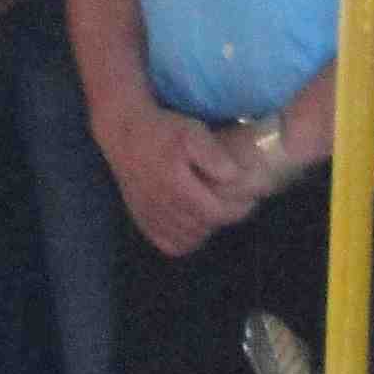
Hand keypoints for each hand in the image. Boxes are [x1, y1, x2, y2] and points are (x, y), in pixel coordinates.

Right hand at [101, 101, 259, 258]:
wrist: (122, 131)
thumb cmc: (161, 130)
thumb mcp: (192, 132)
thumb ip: (214, 156)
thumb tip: (235, 178)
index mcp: (178, 188)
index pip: (218, 213)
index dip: (239, 208)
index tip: (251, 197)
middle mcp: (163, 208)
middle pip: (206, 226)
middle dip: (227, 216)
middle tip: (237, 202)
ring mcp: (151, 217)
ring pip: (189, 238)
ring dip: (208, 227)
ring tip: (216, 209)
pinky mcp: (142, 220)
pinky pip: (170, 243)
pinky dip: (185, 239)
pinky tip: (192, 223)